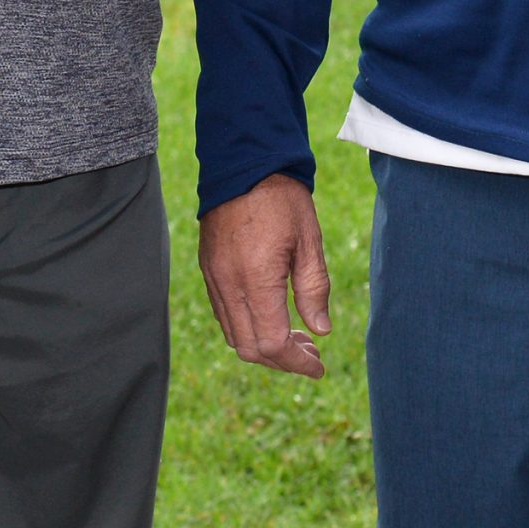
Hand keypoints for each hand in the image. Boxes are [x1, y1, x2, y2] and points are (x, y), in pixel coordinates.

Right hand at [198, 174, 331, 377]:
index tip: (319, 366)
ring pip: (234, 335)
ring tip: (295, 337)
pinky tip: (270, 316)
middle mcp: (228, 284)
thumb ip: (314, 288)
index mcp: (255, 279)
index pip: (273, 343)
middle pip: (250, 348)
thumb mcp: (308, 240)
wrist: (243, 161)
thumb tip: (320, 330)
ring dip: (264, 346)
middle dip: (282, 360)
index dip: (297, 362)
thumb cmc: (281, 198)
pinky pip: (224, 314)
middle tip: (311, 353)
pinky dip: (246, 327)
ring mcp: (213, 278)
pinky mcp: (208, 269)